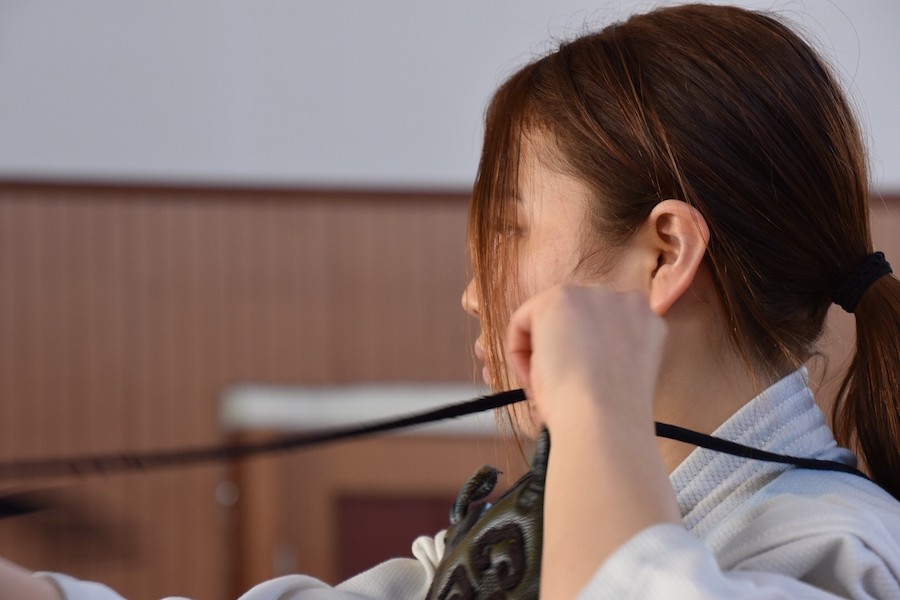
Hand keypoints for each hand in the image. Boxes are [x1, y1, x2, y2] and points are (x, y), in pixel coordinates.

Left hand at [506, 283, 666, 431]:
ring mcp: (593, 295)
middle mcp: (625, 301)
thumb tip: (573, 354)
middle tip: (558, 383)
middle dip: (562, 347)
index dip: (584, 356)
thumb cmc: (612, 415)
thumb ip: (607, 353)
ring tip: (548, 382)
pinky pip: (523, 320)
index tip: (577, 381)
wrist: (605, 420)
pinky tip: (534, 374)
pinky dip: (518, 349)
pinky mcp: (560, 298)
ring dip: (542, 348)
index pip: (603, 328)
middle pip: (576, 319)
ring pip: (549, 318)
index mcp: (646, 323)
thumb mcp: (620, 376)